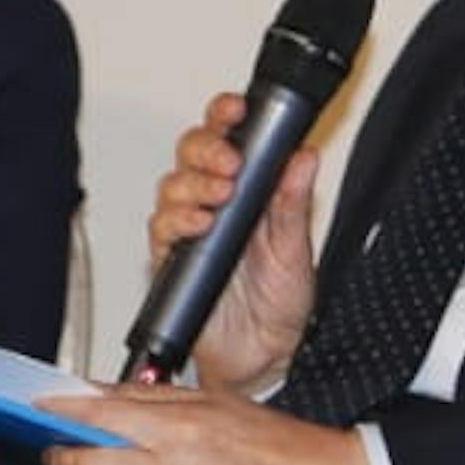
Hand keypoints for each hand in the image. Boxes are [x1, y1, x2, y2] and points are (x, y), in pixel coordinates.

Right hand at [144, 93, 321, 395]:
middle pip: (191, 153)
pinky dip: (177, 220)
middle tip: (230, 161)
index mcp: (249, 191)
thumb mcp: (297, 250)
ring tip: (220, 195)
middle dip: (206, 148)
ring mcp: (191, 228)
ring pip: (172, 184)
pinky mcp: (172, 256)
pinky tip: (199, 224)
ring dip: (194, 184)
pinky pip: (161, 227)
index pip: (230, 137)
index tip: (238, 107)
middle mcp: (216, 203)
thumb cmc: (280, 305)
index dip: (226, 115)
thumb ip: (293, 203)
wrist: (263, 357)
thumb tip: (303, 157)